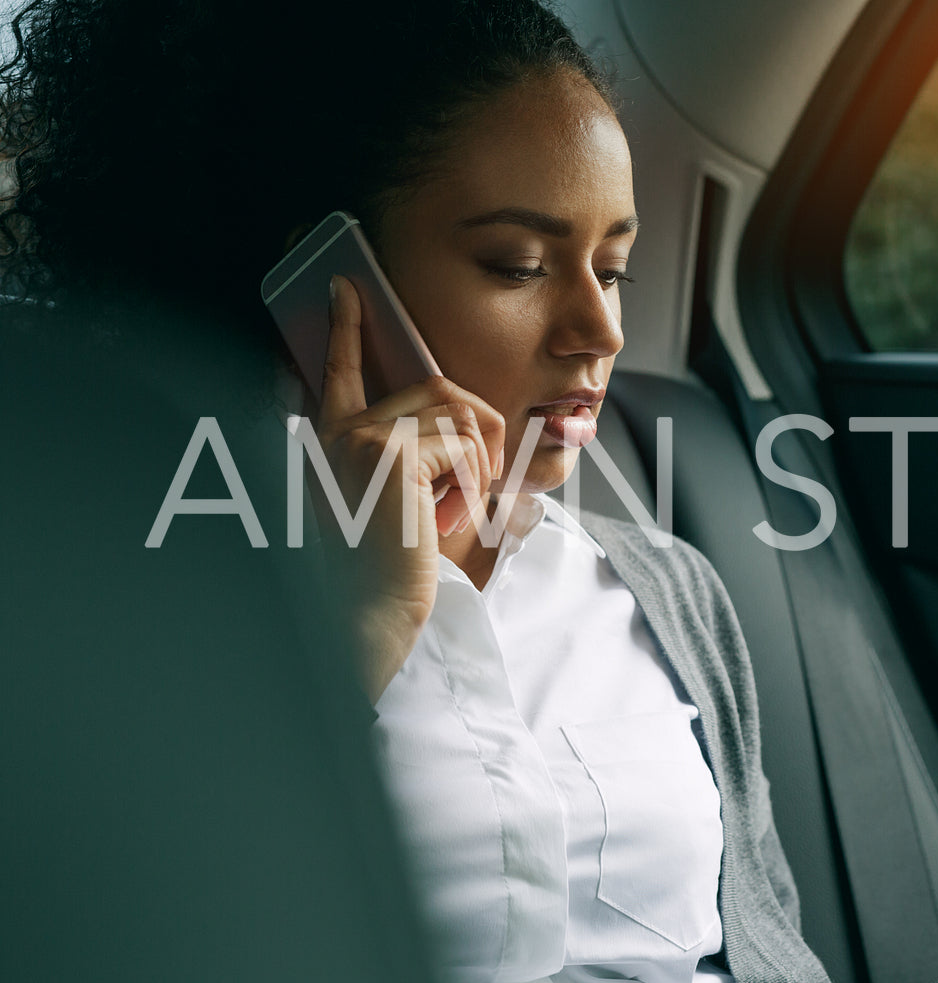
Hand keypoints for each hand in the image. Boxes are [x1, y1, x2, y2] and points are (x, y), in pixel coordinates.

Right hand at [317, 274, 506, 700]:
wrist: (373, 615)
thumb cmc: (393, 571)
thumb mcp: (406, 502)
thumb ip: (422, 459)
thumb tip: (469, 425)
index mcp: (334, 442)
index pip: (340, 371)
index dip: (346, 329)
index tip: (346, 290)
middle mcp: (341, 433)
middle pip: (436, 388)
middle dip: (476, 428)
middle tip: (480, 479)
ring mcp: (364, 439)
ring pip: (459, 413)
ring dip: (479, 460)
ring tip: (456, 507)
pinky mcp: (394, 455)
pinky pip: (467, 445)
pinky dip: (476, 480)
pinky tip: (449, 515)